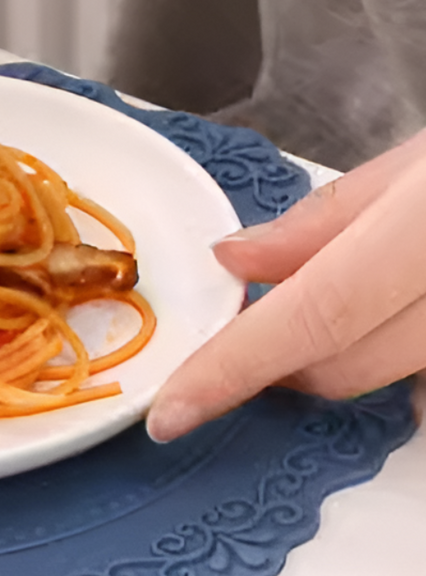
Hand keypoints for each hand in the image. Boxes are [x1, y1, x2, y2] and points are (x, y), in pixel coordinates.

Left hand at [146, 127, 425, 439]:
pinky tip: (403, 306)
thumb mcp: (418, 164)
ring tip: (358, 291)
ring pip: (395, 382)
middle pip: (345, 366)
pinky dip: (405, 355)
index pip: (311, 318)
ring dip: (348, 354)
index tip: (172, 411)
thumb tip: (236, 263)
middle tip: (255, 311)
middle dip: (279, 357)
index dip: (232, 369)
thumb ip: (326, 221)